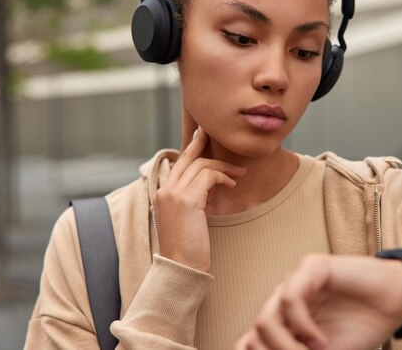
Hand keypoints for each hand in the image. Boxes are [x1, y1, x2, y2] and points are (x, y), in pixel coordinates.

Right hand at [154, 127, 245, 271]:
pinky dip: (224, 176)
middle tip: (213, 133)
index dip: (190, 148)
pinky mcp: (187, 199)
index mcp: (162, 194)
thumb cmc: (187, 248)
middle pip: (187, 158)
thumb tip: (208, 185)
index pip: (178, 164)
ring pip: (202, 165)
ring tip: (240, 173)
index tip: (201, 136)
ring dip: (224, 166)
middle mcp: (165, 190)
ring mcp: (174, 193)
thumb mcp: (187, 218)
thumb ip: (192, 199)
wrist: (181, 267)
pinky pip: (209, 176)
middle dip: (202, 143)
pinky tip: (233, 183)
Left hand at [235, 254, 401, 349]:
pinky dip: (303, 327)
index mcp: (283, 321)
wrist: (396, 303)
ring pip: (266, 321)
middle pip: (256, 337)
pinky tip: (320, 340)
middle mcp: (282, 301)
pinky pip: (290, 300)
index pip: (250, 343)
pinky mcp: (311, 267)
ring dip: (287, 347)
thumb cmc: (361, 326)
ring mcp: (294, 282)